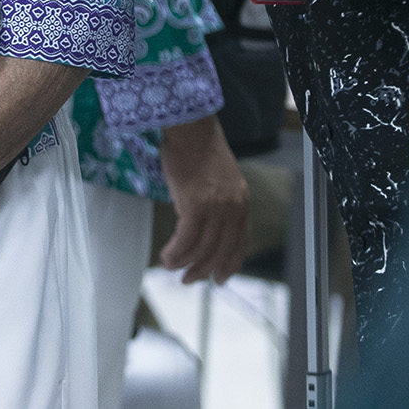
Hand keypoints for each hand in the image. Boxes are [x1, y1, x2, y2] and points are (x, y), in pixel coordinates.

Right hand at [158, 114, 248, 283]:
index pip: (240, 243)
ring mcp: (216, 208)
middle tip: (189, 280)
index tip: (219, 278)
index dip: (229, 264)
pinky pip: (185, 240)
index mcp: (242, 202)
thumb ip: (220, 204)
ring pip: (202, 248)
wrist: (191, 128)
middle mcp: (233, 208)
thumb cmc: (199, 150)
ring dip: (185, 263)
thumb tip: (205, 227)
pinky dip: (175, 252)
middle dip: (204, 270)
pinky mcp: (195, 205)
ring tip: (171, 267)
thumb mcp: (221, 180)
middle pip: (221, 250)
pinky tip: (166, 256)